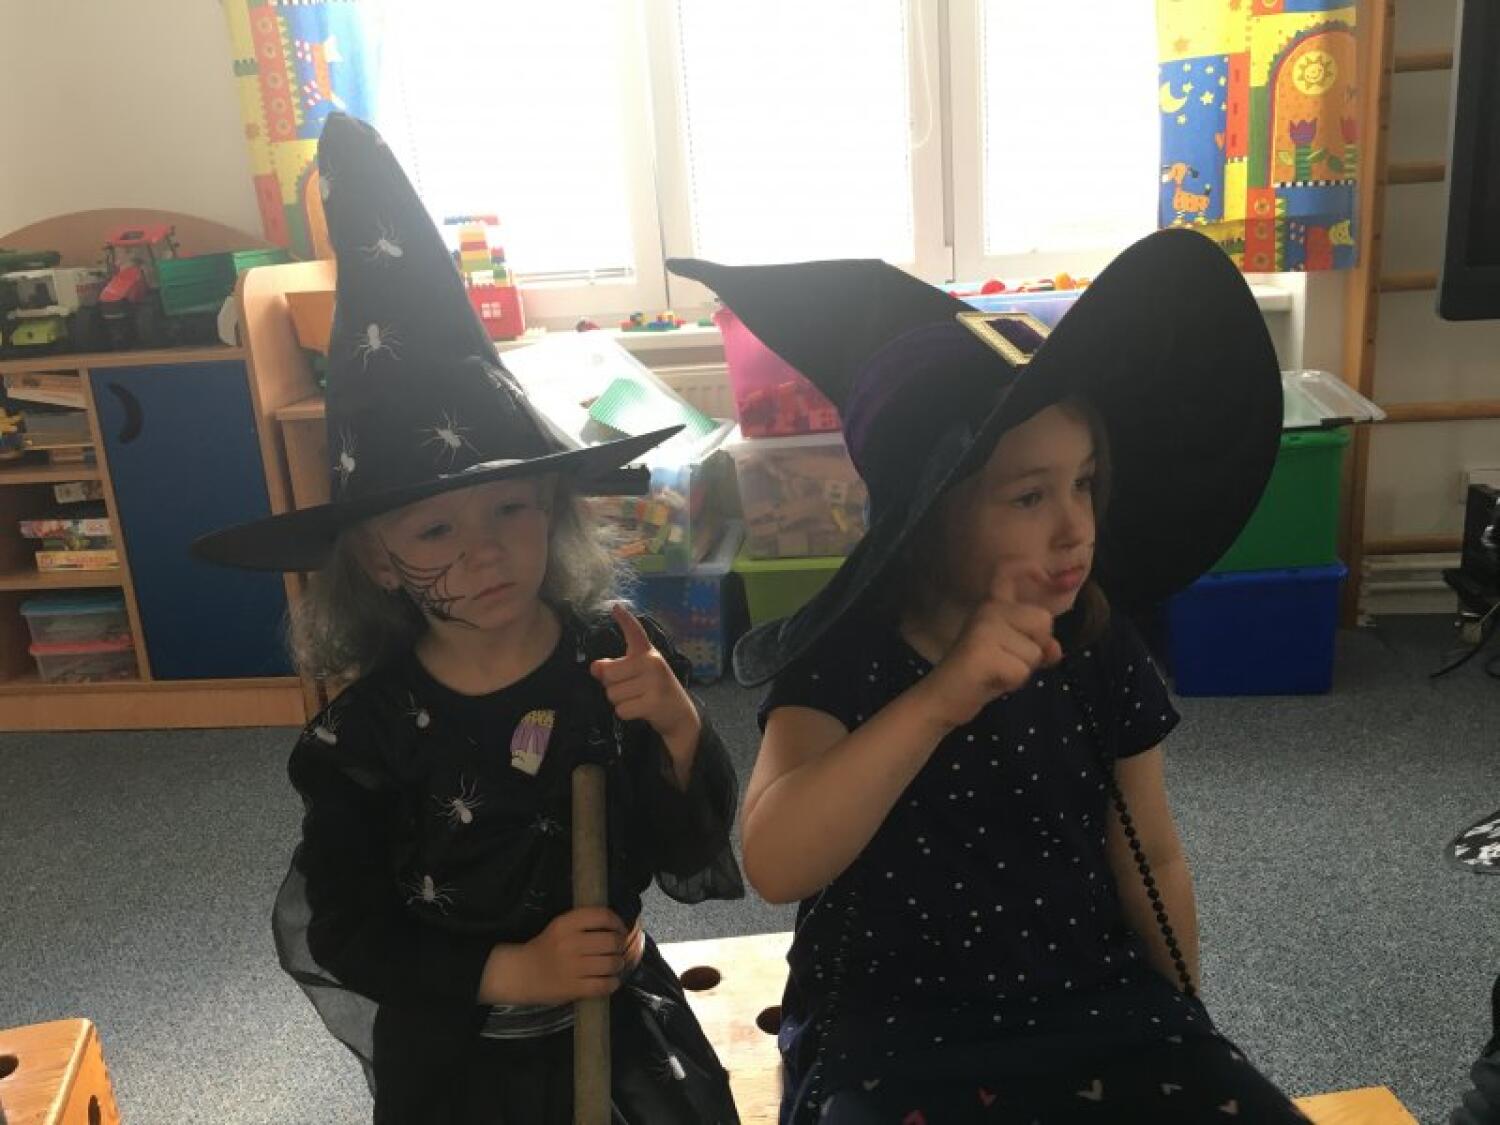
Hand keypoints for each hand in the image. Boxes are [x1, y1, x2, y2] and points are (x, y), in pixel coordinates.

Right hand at [482, 907, 630, 1005]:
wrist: (521, 973)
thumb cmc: (546, 948)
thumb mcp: (560, 927)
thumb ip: (585, 923)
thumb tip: (618, 927)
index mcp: (566, 923)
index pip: (602, 915)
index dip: (617, 922)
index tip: (620, 929)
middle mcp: (570, 943)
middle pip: (611, 941)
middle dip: (620, 946)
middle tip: (617, 950)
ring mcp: (572, 967)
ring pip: (611, 963)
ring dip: (618, 965)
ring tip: (614, 966)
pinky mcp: (573, 988)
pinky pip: (604, 985)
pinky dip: (612, 983)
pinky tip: (610, 981)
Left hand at [590, 604, 699, 744]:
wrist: (680, 715)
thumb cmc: (654, 690)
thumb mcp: (636, 675)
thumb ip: (615, 669)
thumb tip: (595, 668)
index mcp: (647, 653)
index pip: (635, 632)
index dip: (625, 619)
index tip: (615, 607)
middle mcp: (652, 662)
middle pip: (609, 674)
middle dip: (612, 686)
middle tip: (630, 690)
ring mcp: (654, 682)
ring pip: (613, 694)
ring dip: (620, 702)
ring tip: (638, 700)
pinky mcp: (654, 702)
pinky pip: (621, 709)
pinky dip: (626, 714)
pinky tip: (641, 710)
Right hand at [918, 565, 1061, 729]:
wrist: (943, 699)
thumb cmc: (981, 676)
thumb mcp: (1015, 656)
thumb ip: (1037, 646)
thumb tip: (1054, 649)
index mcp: (993, 605)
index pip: (1007, 570)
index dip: (1030, 567)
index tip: (1044, 576)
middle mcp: (988, 609)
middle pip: (1043, 620)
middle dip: (1038, 647)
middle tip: (1012, 660)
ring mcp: (983, 628)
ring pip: (1035, 651)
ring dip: (1024, 670)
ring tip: (999, 671)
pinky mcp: (981, 651)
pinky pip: (1022, 670)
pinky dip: (1013, 683)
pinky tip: (993, 680)